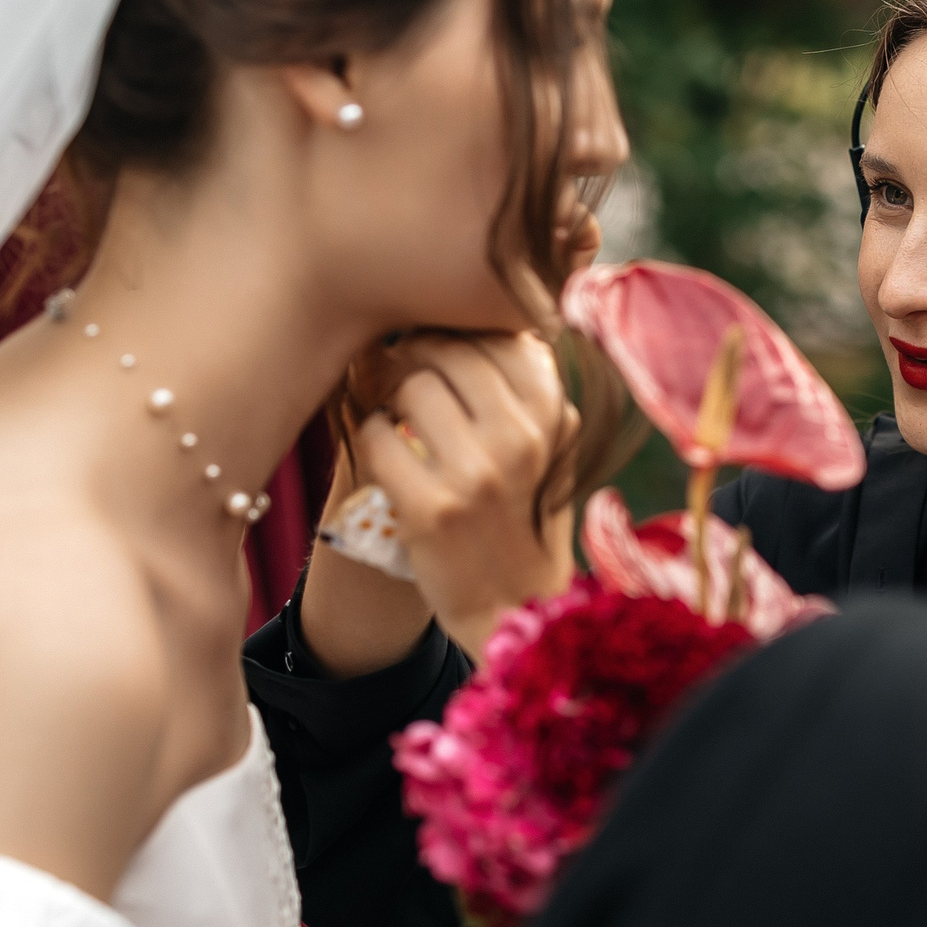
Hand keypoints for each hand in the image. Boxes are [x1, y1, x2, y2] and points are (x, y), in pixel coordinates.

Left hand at [356, 331, 580, 654]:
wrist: (512, 607)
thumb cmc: (525, 516)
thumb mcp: (551, 449)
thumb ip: (528, 389)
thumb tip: (481, 318)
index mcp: (555, 418)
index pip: (499, 334)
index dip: (457, 327)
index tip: (437, 343)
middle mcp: (521, 440)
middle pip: (449, 348)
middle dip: (415, 349)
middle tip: (400, 366)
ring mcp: (476, 476)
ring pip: (411, 385)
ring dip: (390, 391)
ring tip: (392, 411)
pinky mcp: (430, 510)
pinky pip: (377, 436)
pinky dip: (370, 436)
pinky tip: (384, 452)